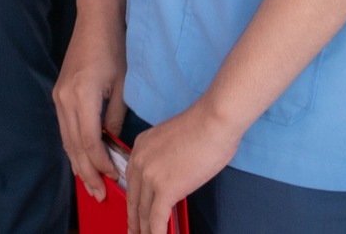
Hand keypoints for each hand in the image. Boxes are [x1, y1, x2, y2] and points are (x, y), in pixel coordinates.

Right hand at [53, 0, 127, 202]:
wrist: (94, 21)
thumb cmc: (113, 48)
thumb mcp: (121, 83)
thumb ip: (115, 115)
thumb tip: (112, 140)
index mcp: (81, 95)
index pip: (89, 141)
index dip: (100, 163)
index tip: (113, 178)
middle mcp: (64, 99)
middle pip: (73, 146)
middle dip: (86, 173)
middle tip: (99, 195)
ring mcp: (58, 97)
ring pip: (66, 140)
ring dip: (78, 164)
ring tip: (90, 185)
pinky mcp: (58, 94)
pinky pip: (65, 128)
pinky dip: (73, 147)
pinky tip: (82, 160)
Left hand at [125, 100, 239, 233]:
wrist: (213, 122)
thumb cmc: (203, 127)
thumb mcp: (173, 140)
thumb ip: (165, 158)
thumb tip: (172, 175)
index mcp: (140, 147)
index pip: (132, 180)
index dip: (133, 201)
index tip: (134, 212)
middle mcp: (139, 161)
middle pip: (133, 198)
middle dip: (134, 219)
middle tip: (134, 232)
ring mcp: (150, 175)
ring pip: (144, 211)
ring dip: (144, 229)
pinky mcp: (165, 189)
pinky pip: (157, 218)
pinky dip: (156, 233)